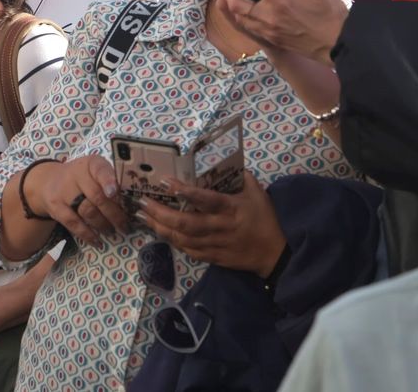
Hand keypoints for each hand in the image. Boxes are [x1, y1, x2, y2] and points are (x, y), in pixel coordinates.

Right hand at [21, 155, 130, 245]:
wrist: (48, 181)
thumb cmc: (81, 178)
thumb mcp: (95, 172)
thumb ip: (112, 183)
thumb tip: (133, 204)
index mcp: (91, 164)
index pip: (100, 170)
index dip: (108, 181)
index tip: (115, 193)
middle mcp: (76, 174)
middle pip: (97, 196)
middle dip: (114, 214)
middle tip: (125, 226)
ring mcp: (63, 190)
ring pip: (87, 211)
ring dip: (103, 225)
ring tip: (112, 232)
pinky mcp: (55, 206)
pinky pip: (73, 223)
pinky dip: (87, 234)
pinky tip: (97, 241)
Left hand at [136, 171, 285, 274]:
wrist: (275, 253)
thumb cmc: (265, 218)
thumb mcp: (256, 192)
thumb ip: (239, 176)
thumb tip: (223, 160)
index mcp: (230, 208)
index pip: (204, 199)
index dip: (184, 191)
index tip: (165, 182)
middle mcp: (220, 227)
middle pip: (185, 223)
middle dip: (160, 213)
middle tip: (142, 202)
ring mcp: (215, 244)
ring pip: (182, 238)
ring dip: (159, 227)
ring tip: (142, 216)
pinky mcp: (213, 257)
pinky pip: (188, 250)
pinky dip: (172, 241)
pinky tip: (159, 231)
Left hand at [210, 0, 346, 63]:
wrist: (338, 45)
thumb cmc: (331, 15)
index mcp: (281, 2)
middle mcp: (269, 17)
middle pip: (234, 1)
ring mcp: (267, 30)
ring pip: (236, 16)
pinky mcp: (269, 39)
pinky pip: (245, 25)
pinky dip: (239, 12)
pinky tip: (244, 3)